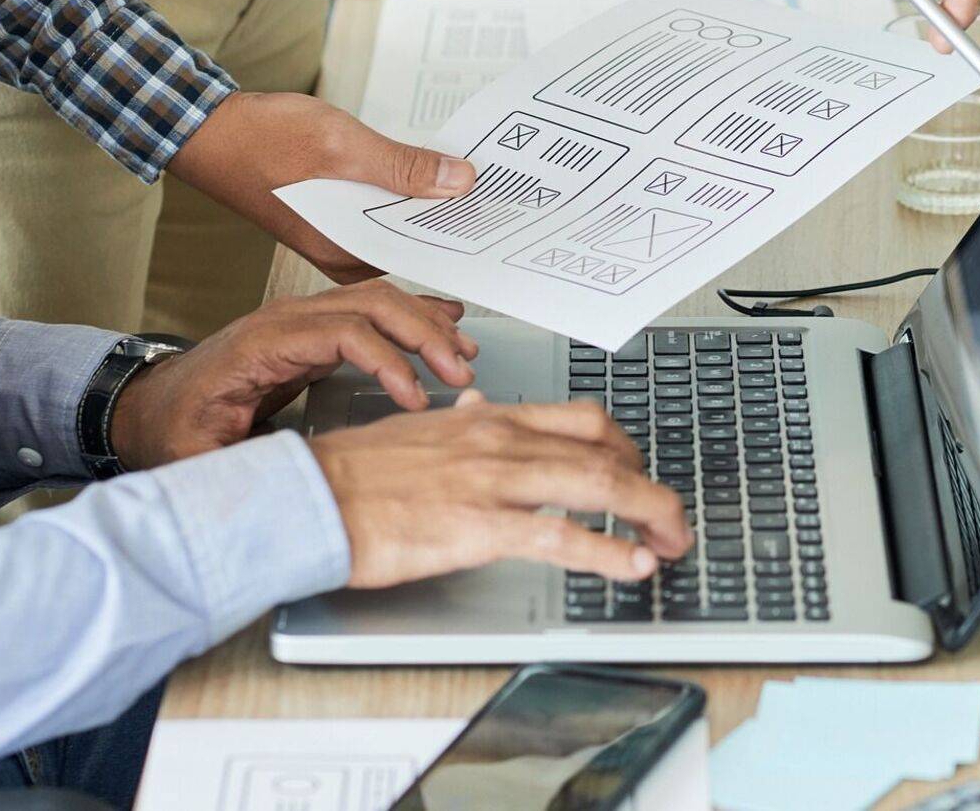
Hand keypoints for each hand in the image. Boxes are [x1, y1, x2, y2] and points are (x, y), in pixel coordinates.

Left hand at [109, 280, 479, 467]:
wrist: (148, 407)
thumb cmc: (173, 428)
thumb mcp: (197, 456)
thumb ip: (241, 465)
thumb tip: (291, 482)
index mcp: (260, 346)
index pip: (343, 333)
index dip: (389, 361)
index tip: (417, 398)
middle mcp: (283, 320)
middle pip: (369, 305)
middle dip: (422, 334)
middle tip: (460, 369)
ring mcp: (299, 319)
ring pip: (375, 299)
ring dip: (424, 321)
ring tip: (463, 351)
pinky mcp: (311, 329)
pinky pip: (369, 307)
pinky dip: (410, 312)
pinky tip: (442, 318)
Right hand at [166, 91, 478, 282]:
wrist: (205, 129)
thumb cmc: (261, 140)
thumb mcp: (342, 146)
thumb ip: (402, 166)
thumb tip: (458, 180)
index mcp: (348, 252)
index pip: (423, 254)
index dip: (462, 238)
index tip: (501, 223)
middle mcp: (345, 253)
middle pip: (416, 242)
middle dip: (454, 222)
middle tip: (502, 201)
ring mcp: (338, 235)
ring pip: (401, 224)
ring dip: (432, 203)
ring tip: (474, 184)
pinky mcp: (333, 214)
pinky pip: (382, 209)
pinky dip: (405, 191)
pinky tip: (430, 175)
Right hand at [313, 391, 692, 586]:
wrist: (308, 496)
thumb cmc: (353, 474)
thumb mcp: (417, 432)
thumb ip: (460, 426)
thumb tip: (481, 411)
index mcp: (488, 420)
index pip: (583, 420)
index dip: (628, 449)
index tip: (641, 475)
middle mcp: (500, 441)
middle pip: (607, 452)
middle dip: (652, 489)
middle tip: (671, 521)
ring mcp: (493, 482)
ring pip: (599, 486)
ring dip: (649, 515)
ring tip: (671, 544)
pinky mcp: (479, 527)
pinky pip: (562, 536)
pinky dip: (608, 552)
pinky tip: (632, 567)